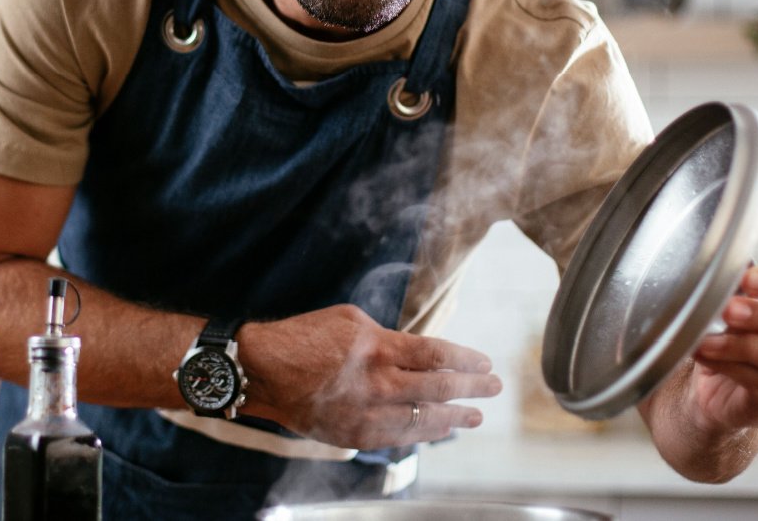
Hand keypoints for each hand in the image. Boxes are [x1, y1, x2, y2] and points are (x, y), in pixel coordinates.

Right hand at [236, 303, 501, 450]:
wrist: (264, 371)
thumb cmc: (306, 337)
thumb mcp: (352, 320)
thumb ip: (389, 337)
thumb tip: (419, 352)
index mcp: (379, 347)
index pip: (437, 355)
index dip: (466, 360)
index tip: (485, 363)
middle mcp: (378, 383)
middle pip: (440, 389)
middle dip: (473, 389)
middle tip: (494, 388)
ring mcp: (367, 414)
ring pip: (424, 420)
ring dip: (455, 418)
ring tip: (474, 416)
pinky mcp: (354, 435)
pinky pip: (399, 438)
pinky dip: (423, 434)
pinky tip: (439, 430)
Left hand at [689, 265, 757, 434]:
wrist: (717, 387)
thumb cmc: (738, 337)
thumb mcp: (743, 307)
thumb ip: (745, 290)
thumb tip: (731, 270)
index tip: (748, 278)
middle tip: (730, 309)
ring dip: (743, 344)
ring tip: (708, 337)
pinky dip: (729, 365)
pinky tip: (705, 353)